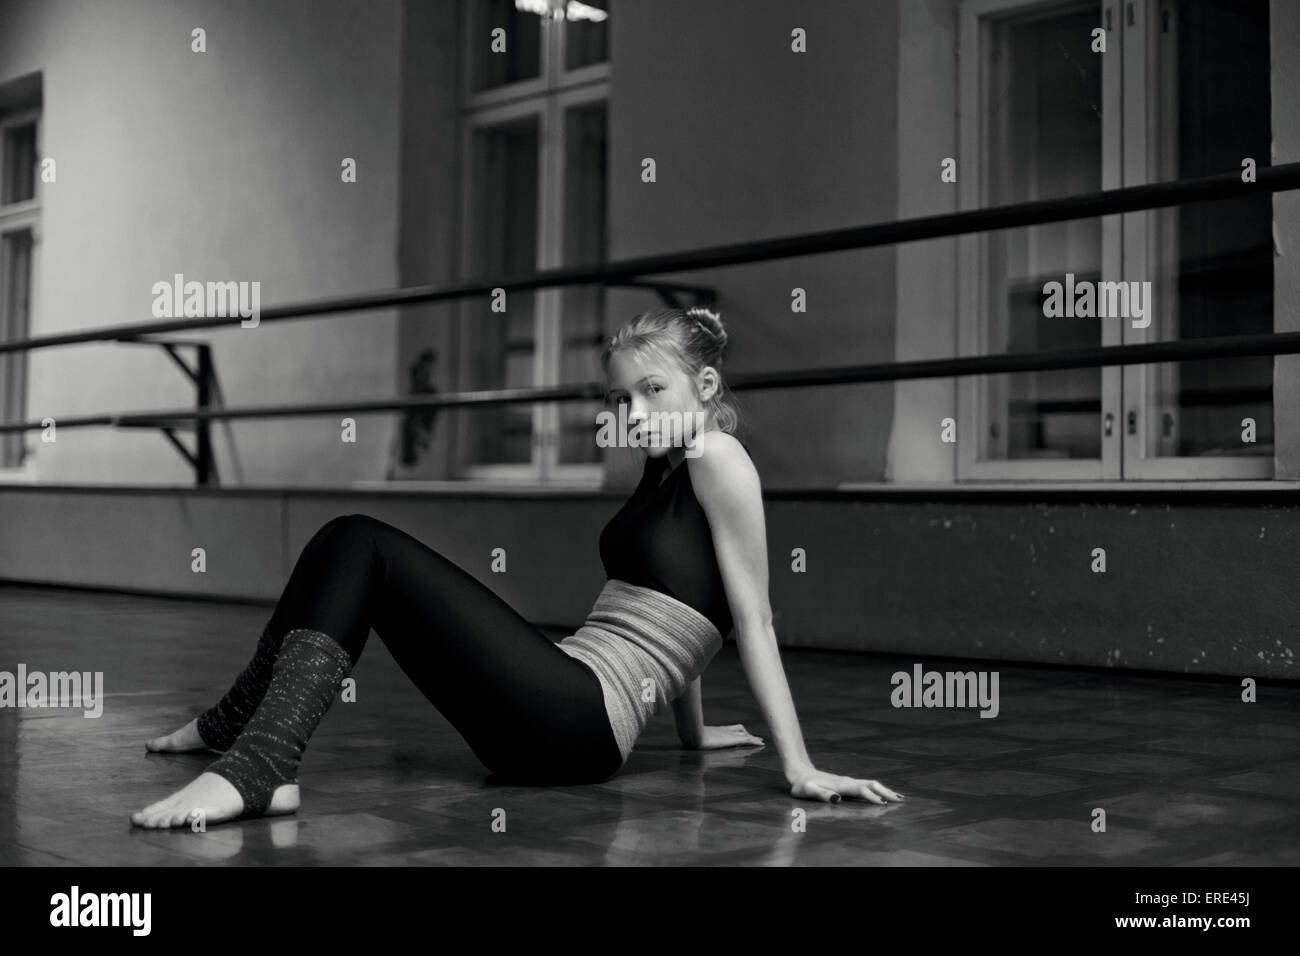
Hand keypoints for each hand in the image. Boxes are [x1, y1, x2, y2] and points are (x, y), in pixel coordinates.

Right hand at [690, 724, 763, 749]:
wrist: (694, 736)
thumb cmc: (691, 739)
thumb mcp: (695, 741)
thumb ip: (697, 743)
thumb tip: (691, 751)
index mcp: (718, 730)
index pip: (731, 728)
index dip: (738, 731)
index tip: (744, 733)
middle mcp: (725, 731)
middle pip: (740, 730)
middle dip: (748, 734)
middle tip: (756, 738)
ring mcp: (730, 734)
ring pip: (746, 735)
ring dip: (753, 739)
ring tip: (761, 742)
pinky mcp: (733, 739)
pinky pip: (748, 740)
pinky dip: (755, 742)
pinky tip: (761, 744)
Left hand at [788, 768, 903, 804]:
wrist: (799, 773)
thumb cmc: (802, 785)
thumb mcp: (808, 790)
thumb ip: (821, 794)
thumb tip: (838, 799)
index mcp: (841, 785)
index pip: (861, 791)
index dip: (872, 797)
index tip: (884, 805)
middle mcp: (848, 782)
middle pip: (871, 785)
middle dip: (886, 792)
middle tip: (901, 800)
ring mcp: (849, 782)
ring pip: (871, 784)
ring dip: (885, 790)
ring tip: (899, 798)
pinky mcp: (848, 784)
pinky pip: (867, 786)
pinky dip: (878, 790)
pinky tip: (883, 795)